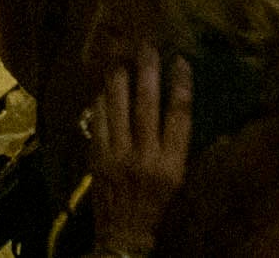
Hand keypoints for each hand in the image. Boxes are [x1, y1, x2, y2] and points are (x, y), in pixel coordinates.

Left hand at [83, 47, 191, 253]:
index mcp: (172, 164)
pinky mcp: (97, 158)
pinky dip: (101, 101)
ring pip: (118, 107)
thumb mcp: (178, 177)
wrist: (124, 232)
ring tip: (122, 57)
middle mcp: (146, 157)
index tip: (180, 61)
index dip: (181, 85)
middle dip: (148, 71)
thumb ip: (176, 142)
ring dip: (120, 79)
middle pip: (147, 104)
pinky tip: (104, 87)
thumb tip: (177, 101)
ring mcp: (118, 156)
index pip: (179, 116)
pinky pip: (98, 120)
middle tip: (147, 46)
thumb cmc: (157, 203)